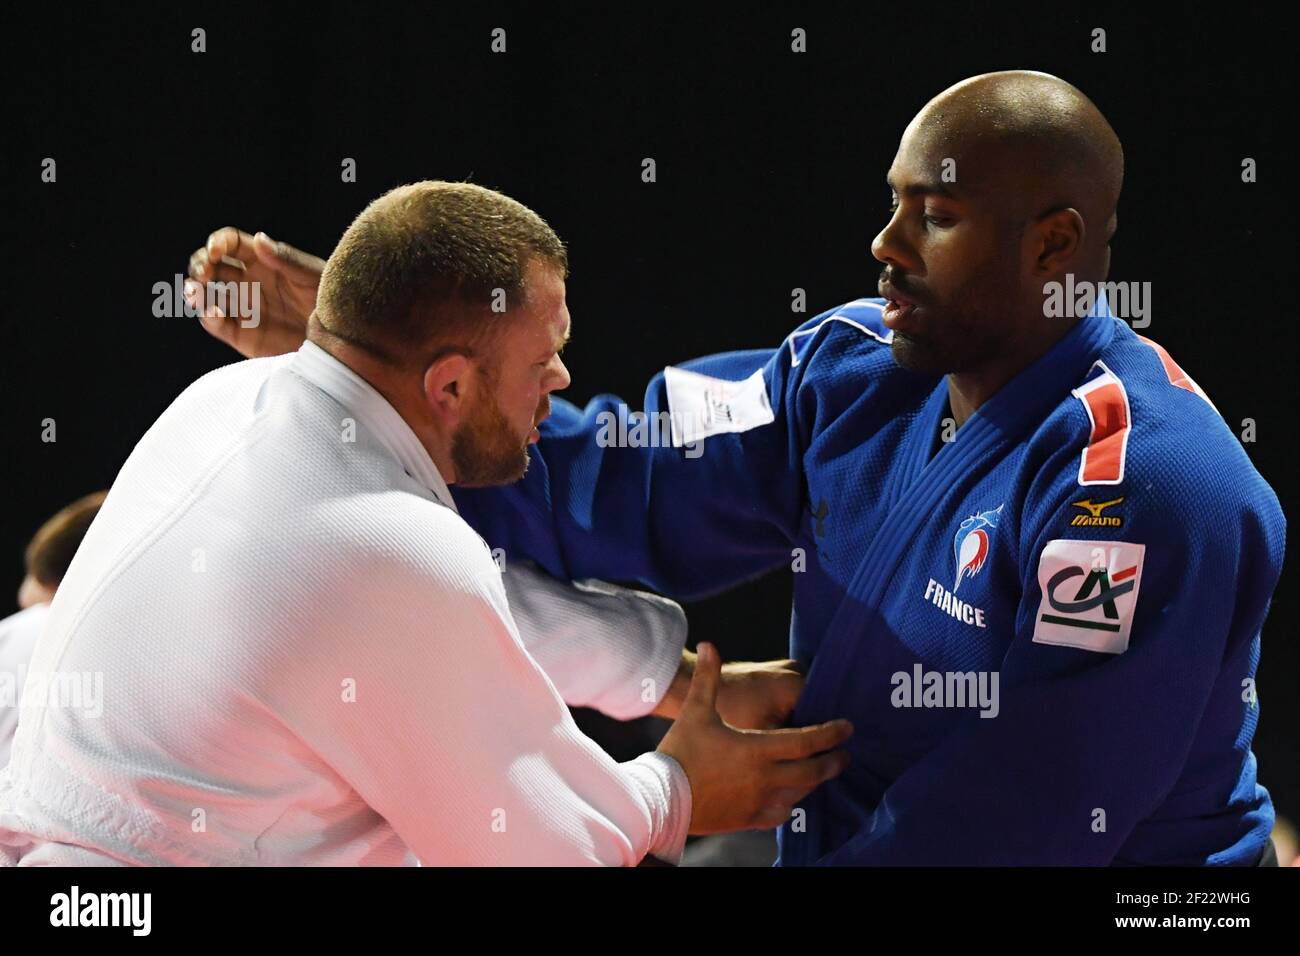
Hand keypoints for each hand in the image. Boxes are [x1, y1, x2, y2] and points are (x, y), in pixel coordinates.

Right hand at [186, 227, 323, 357]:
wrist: (339, 342)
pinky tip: (215, 311)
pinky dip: (209, 316)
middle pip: (211, 266)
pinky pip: (217, 323)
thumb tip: (258, 239)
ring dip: (195, 290)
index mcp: (263, 262)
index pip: (230, 244)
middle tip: (203, 273)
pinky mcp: (243, 335)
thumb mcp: (313, 277)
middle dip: (199, 265)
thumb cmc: (331, 301)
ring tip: (195, 292)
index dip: (218, 242)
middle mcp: (248, 283)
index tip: (215, 249)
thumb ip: (286, 260)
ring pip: (207, 294)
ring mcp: (243, 308)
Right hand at [656, 643, 851, 833]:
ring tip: (821, 772)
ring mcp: (758, 802)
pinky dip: (791, 804)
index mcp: (756, 749)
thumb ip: (708, 678)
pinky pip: (780, 814)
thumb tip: (709, 644)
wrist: (661, 797)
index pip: (806, 740)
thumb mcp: (696, 711)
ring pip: (800, 794)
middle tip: (845, 754)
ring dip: (815, 782)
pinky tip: (792, 798)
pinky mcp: (748, 820)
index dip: (830, 733)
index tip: (847, 728)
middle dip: (833, 762)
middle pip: (812, 771)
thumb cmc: (680, 751)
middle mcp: (764, 778)